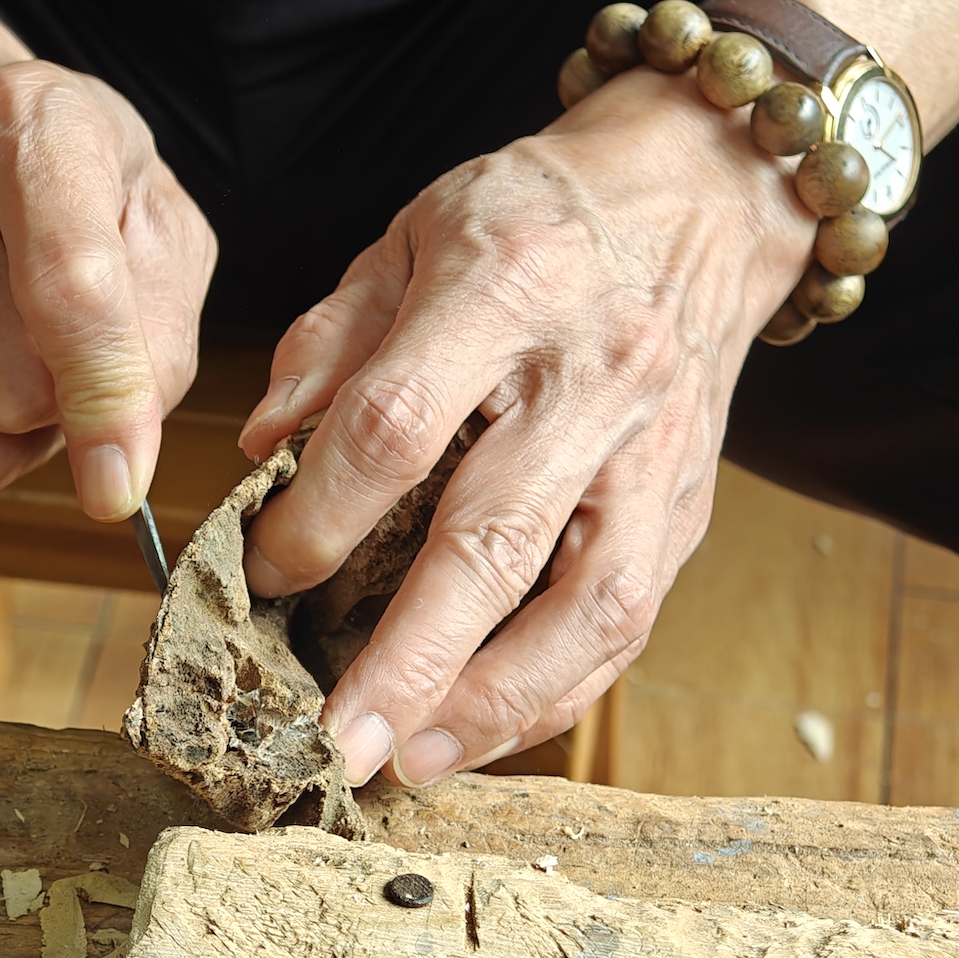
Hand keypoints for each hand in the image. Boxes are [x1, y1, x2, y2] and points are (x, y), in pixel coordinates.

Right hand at [0, 59, 215, 518]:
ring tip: (9, 349)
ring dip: (11, 434)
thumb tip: (122, 459)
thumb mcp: (152, 214)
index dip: (105, 400)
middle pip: (15, 396)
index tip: (120, 486)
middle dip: (63, 408)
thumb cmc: (56, 174)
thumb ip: (162, 332)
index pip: (68, 292)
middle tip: (61, 346)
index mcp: (25, 125)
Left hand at [238, 67, 814, 785]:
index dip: (321, 518)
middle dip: (409, 660)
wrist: (698, 195)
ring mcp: (653, 450)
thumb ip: (329, 342)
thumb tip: (259, 451)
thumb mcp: (410, 236)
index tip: (266, 576)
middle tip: (337, 744)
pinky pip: (631, 620)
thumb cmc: (534, 218)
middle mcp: (590, 378)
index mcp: (501, 291)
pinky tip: (484, 730)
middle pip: (496, 541)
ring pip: (588, 603)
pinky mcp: (688, 500)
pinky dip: (557, 692)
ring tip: (410, 762)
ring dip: (494, 702)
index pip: (396, 429)